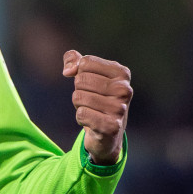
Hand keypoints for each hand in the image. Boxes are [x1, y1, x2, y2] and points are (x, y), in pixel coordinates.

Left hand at [62, 51, 131, 165]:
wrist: (108, 132)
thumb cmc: (97, 98)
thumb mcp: (87, 74)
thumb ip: (74, 60)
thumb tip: (68, 71)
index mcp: (122, 73)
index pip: (85, 63)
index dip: (80, 74)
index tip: (92, 85)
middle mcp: (124, 89)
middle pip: (80, 79)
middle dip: (79, 91)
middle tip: (91, 100)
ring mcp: (120, 108)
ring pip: (78, 97)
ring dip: (79, 105)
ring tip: (93, 110)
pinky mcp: (112, 126)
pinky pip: (81, 114)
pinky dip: (81, 118)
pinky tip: (92, 122)